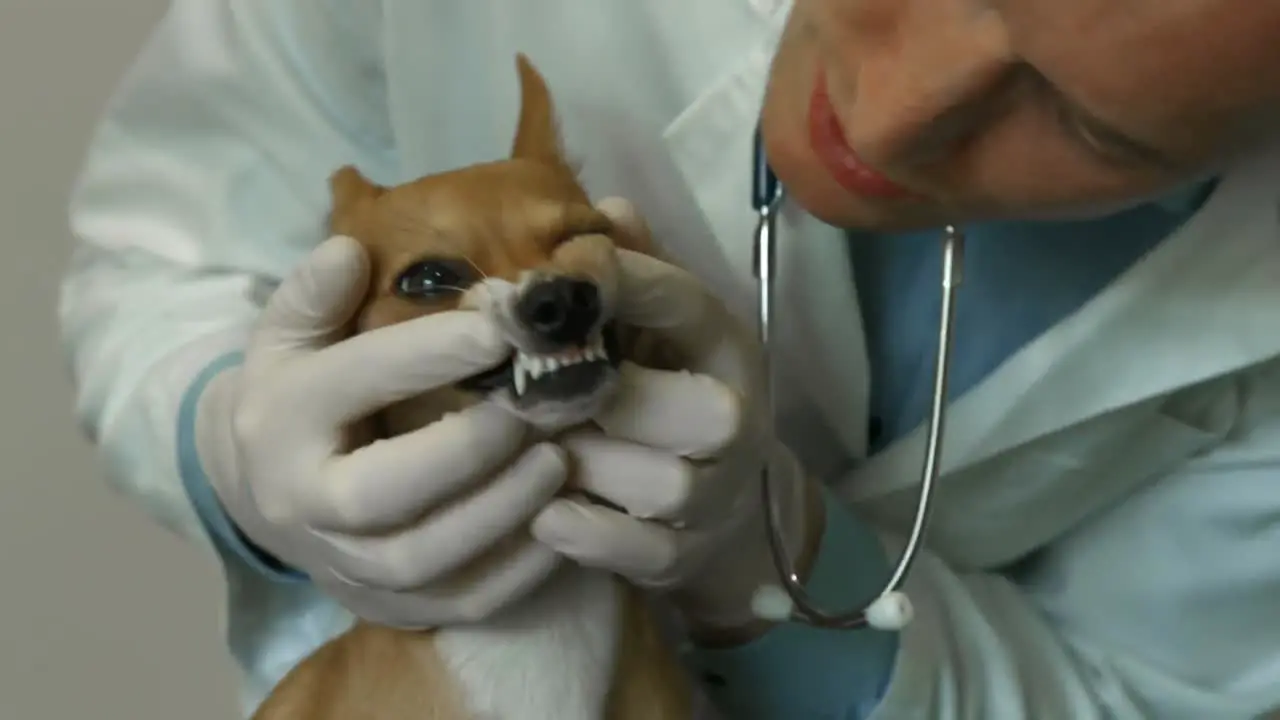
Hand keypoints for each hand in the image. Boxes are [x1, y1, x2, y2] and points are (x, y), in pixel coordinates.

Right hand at [195, 235, 567, 627]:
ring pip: (424, 557)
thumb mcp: (289, 335)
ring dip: (501, 511)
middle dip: (465, 449)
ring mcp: (347, 566)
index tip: (501, 325)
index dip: (427, 353)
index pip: (353, 383)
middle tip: (532, 407)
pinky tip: (563, 520)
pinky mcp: (393, 608)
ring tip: (558, 459)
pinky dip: (520, 570)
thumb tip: (352, 249)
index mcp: (279, 421)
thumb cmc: (303, 392)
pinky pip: (462, 602)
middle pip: (380, 493)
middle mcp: (304, 503)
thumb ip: (317, 294)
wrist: (271, 492)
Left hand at [530, 199, 822, 641]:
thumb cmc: (662, 389)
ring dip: (580, 466)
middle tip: (519, 388)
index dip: (609, 286)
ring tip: (528, 448)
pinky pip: (634, 550)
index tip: (531, 286)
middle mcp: (735, 415)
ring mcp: (717, 493)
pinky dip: (582, 532)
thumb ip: (630, 268)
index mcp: (724, 342)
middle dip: (590, 397)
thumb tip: (607, 205)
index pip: (680, 299)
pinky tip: (540, 510)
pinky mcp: (686, 555)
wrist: (718, 506)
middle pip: (676, 406)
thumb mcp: (655, 323)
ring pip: (653, 482)